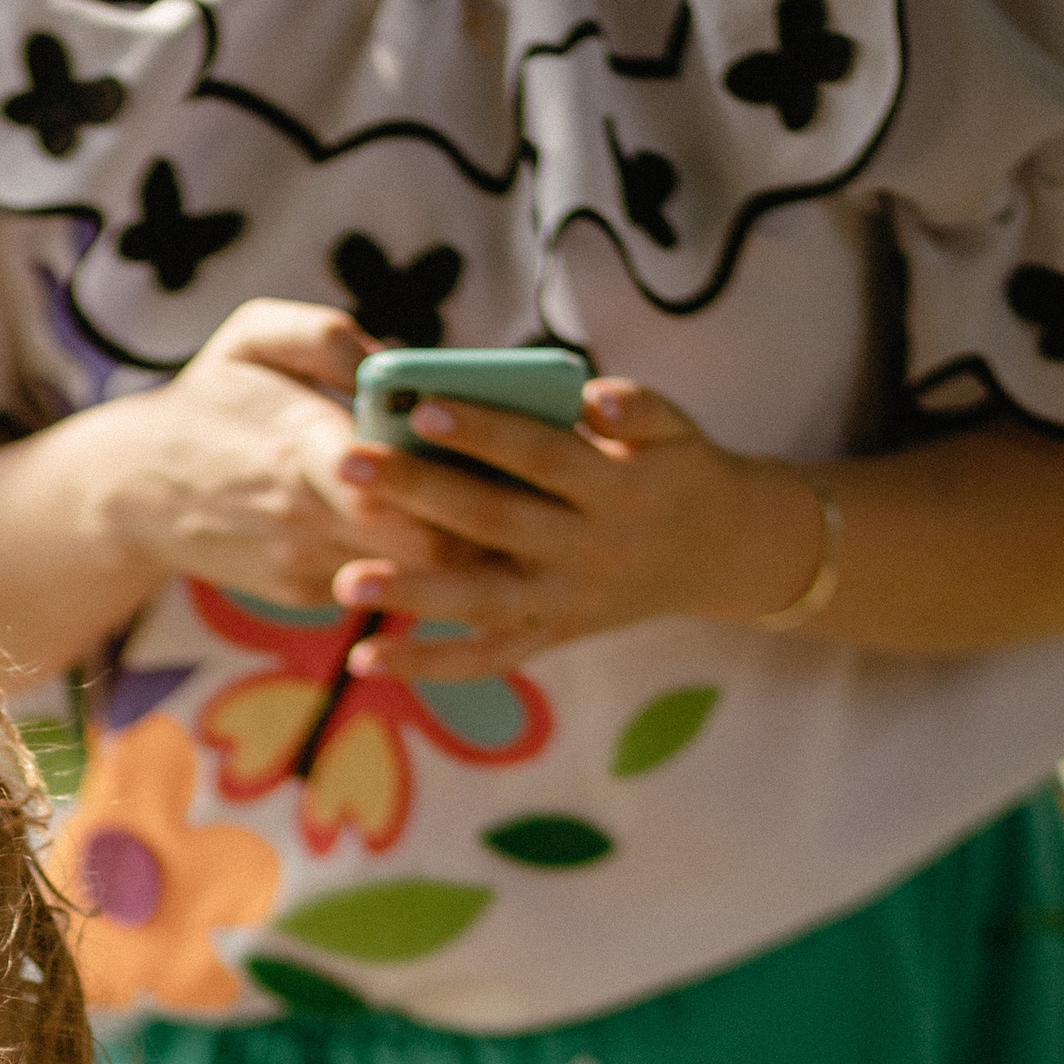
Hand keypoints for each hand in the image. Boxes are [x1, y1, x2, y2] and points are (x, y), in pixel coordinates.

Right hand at [93, 300, 481, 610]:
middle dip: (477, 514)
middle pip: (415, 530)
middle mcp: (300, 517)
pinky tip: (463, 534)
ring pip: (408, 566)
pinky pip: (380, 579)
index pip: (384, 469)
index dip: (442, 466)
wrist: (133, 494)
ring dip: (461, 544)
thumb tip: (399, 359)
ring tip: (515, 509)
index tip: (496, 443)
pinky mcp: (303, 594)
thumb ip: (326, 334)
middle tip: (537, 487)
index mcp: (293, 445)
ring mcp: (301, 565)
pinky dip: (421, 561)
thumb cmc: (206, 400)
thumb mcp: (250, 336)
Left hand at [330, 377, 830, 679]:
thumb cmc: (675, 469)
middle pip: (492, 523)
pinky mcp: (551, 639)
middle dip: (419, 494)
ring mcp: (565, 603)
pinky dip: (426, 665)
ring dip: (409, 595)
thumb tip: (593, 399)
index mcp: (615, 488)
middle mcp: (587, 551)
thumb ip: (638, 409)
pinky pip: (484, 661)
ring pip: (479, 602)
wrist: (720, 551)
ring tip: (342, 580)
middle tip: (348, 467)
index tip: (422, 407)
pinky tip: (364, 659)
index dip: (483, 432)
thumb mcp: (677, 428)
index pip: (540, 454)